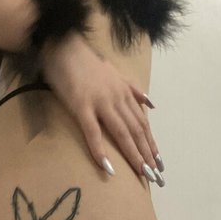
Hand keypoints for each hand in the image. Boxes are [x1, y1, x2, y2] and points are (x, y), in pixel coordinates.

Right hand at [40, 31, 164, 184]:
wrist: (62, 45)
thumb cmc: (84, 61)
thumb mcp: (114, 72)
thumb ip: (132, 89)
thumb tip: (150, 103)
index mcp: (124, 92)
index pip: (142, 122)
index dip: (151, 142)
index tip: (158, 161)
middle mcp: (117, 98)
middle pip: (136, 130)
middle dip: (147, 153)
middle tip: (155, 174)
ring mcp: (100, 102)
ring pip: (121, 133)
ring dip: (133, 154)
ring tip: (141, 173)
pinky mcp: (81, 105)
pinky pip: (93, 131)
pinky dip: (100, 150)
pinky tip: (107, 167)